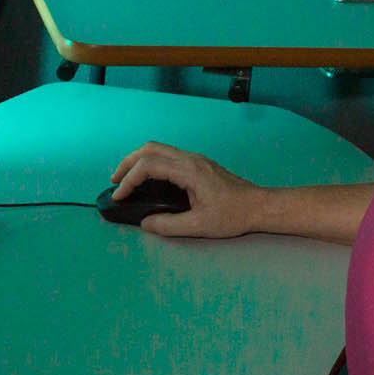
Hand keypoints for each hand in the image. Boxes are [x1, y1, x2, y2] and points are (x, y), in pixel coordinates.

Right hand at [106, 142, 263, 237]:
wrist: (258, 206)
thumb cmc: (234, 214)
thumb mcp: (199, 226)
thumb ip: (169, 225)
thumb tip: (145, 223)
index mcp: (189, 171)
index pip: (149, 166)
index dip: (129, 180)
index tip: (119, 196)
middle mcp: (190, 159)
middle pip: (149, 149)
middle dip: (127, 163)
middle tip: (115, 182)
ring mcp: (195, 159)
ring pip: (158, 149)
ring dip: (138, 161)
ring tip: (127, 180)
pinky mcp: (198, 164)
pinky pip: (167, 156)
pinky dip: (151, 164)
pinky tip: (148, 181)